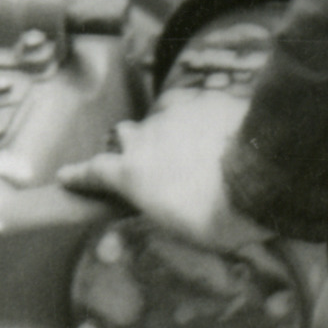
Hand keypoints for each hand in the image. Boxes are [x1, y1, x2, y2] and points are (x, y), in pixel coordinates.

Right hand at [60, 91, 278, 252]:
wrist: (262, 176)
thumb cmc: (221, 216)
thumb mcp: (182, 228)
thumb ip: (162, 208)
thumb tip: (164, 204)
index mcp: (131, 174)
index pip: (93, 172)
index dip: (79, 175)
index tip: (65, 176)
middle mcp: (144, 139)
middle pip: (125, 135)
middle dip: (132, 147)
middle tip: (152, 163)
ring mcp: (174, 114)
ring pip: (161, 118)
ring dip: (170, 133)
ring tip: (195, 149)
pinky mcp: (204, 100)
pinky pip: (194, 107)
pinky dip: (200, 120)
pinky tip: (218, 132)